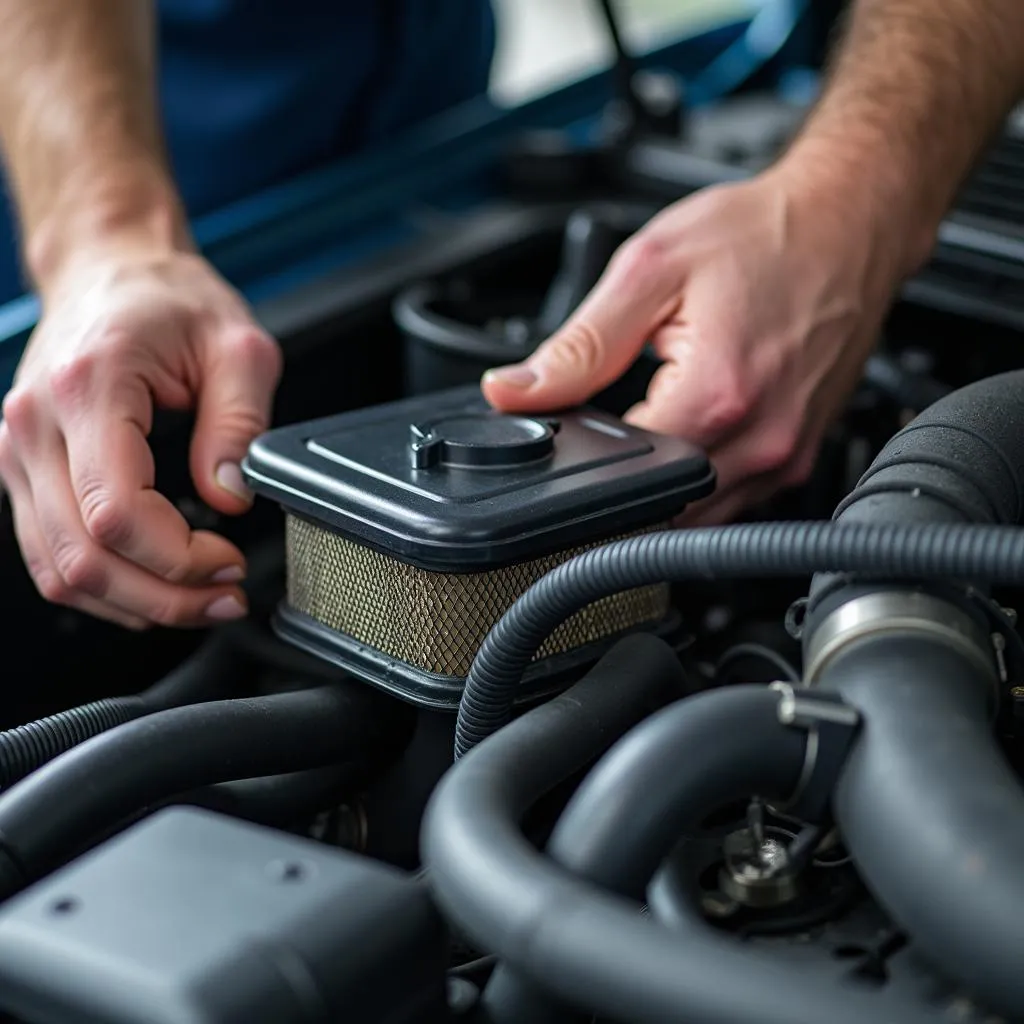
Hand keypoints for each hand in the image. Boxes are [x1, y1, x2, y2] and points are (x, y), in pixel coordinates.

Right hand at [0, 248, 281, 627]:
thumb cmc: (169, 299)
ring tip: (199, 599)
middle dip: (166, 595)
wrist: (108, 268)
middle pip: (84, 556)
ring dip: (135, 601)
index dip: (179, 559)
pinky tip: (152, 586)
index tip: (231, 559)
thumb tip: (231, 498)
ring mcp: (15, 451)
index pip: (117, 513)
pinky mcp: (22, 470)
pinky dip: (103, 586)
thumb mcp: (239, 346)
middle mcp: (34, 425)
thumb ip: (241, 424)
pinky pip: (49, 554)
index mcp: (88, 388)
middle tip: (226, 595)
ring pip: (60, 570)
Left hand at [482, 165, 910, 523]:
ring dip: (666, 487)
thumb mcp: (649, 273)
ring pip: (702, 514)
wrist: (848, 220)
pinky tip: (695, 434)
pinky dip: (704, 481)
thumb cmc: (763, 235)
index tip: (579, 428)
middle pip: (665, 508)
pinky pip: (738, 498)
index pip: (623, 476)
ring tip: (661, 422)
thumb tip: (512, 393)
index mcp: (716, 395)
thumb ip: (577, 348)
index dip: (585, 459)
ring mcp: (787, 455)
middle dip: (625, 481)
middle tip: (619, 424)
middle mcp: (761, 439)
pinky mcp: (801, 456)